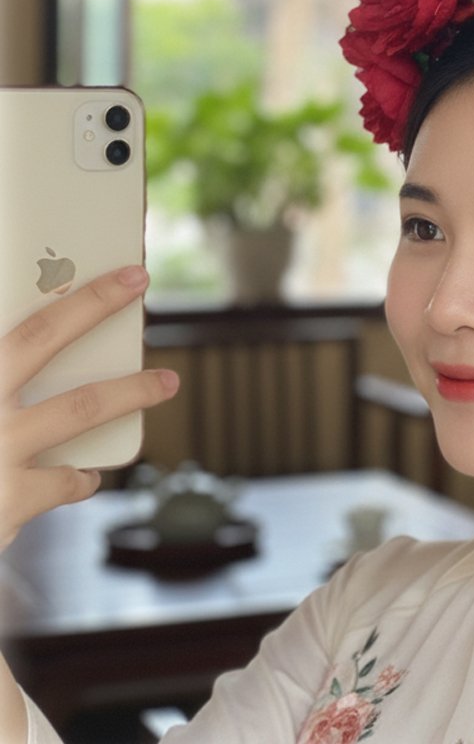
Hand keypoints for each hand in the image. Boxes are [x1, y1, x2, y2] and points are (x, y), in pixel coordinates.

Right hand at [0, 266, 179, 550]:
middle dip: (94, 303)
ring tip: (165, 382)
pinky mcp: (10, 499)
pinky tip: (85, 474)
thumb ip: (9, 367)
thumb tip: (31, 349)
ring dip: (132, 390)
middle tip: (137, 280)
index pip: (18, 324)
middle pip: (41, 338)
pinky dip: (80, 476)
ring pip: (81, 406)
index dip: (60, 292)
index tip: (99, 266)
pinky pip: (66, 479)